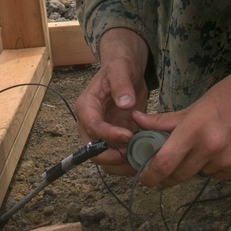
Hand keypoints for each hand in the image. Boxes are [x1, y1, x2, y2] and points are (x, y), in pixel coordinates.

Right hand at [74, 29, 149, 174]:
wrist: (126, 70)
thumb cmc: (120, 66)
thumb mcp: (121, 68)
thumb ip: (121, 83)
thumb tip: (125, 103)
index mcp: (86, 106)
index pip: (92, 126)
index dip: (108, 135)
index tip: (128, 136)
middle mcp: (89, 123)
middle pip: (93, 150)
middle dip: (112, 156)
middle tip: (133, 154)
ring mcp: (101, 133)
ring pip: (103, 158)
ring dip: (119, 164)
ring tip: (139, 159)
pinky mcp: (114, 138)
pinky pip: (116, 156)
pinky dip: (127, 161)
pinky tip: (143, 158)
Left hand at [130, 74, 230, 186]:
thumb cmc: (224, 98)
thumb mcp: (192, 107)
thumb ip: (163, 121)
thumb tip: (137, 121)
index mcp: (193, 130)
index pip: (164, 163)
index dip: (150, 175)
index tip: (144, 177)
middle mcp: (210, 148)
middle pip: (179, 175)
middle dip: (167, 176)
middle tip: (164, 170)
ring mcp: (226, 160)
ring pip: (200, 175)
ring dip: (195, 168)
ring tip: (202, 149)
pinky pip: (218, 175)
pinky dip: (214, 168)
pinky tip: (220, 151)